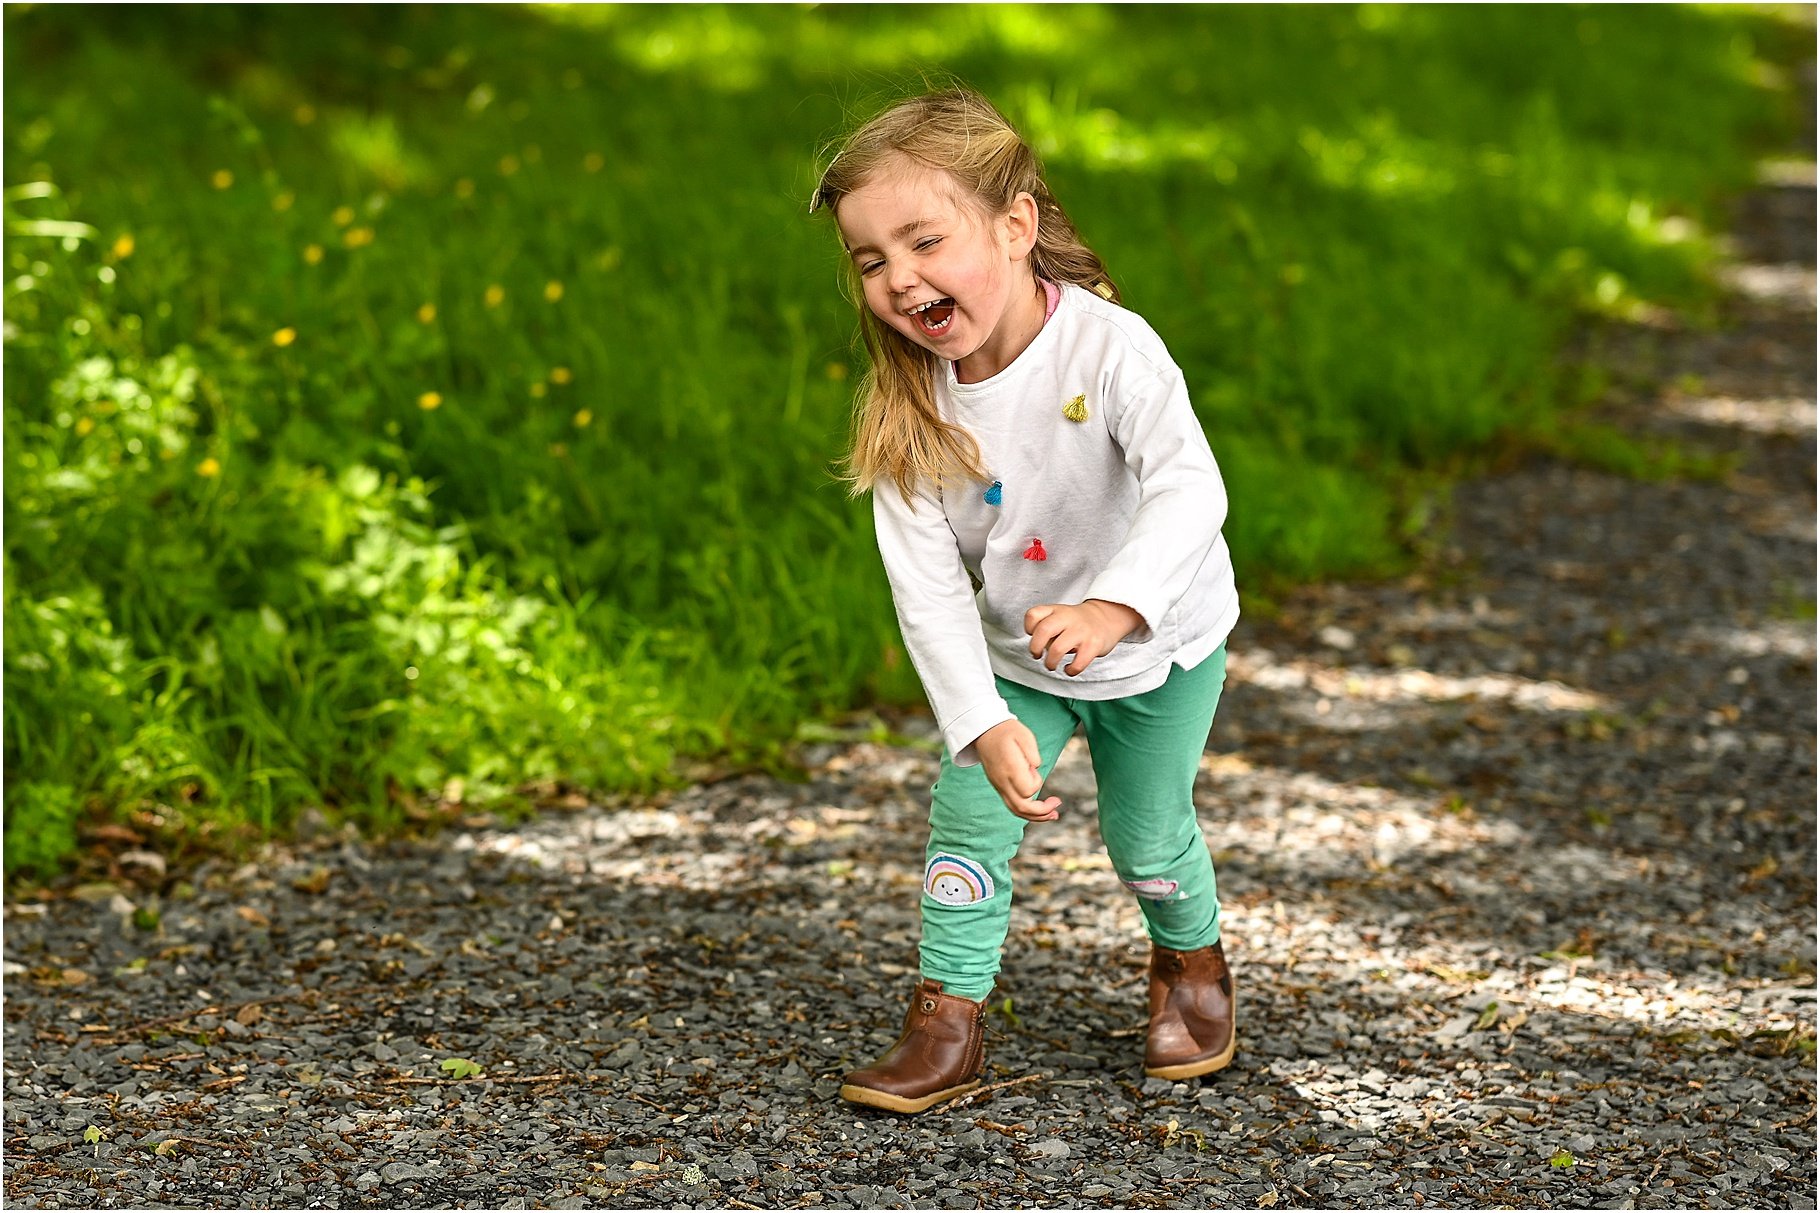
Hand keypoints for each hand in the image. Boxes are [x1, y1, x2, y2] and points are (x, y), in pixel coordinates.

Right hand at [975, 718, 1060, 821]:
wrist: (983, 731)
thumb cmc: (1006, 731)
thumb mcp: (1024, 734)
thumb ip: (1033, 752)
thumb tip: (1036, 767)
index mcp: (1009, 769)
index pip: (1028, 790)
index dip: (1036, 782)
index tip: (1034, 768)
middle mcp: (1002, 782)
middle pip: (1022, 808)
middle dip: (1042, 812)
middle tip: (1058, 805)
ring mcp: (999, 786)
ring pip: (1016, 811)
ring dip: (1036, 816)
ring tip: (1053, 815)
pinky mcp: (999, 787)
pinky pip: (1012, 806)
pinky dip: (1027, 812)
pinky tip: (1039, 811)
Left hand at [1024, 599, 1144, 675]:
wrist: (1106, 618)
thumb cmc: (1077, 622)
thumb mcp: (1060, 615)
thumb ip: (1046, 627)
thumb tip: (1038, 648)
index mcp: (1056, 611)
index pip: (1033, 614)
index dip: (1028, 628)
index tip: (1032, 635)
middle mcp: (1067, 618)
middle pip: (1043, 630)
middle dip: (1035, 648)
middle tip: (1037, 654)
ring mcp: (1081, 631)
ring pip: (1057, 649)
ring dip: (1050, 662)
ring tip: (1051, 665)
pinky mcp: (1093, 645)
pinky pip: (1078, 663)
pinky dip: (1070, 670)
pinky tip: (1069, 668)